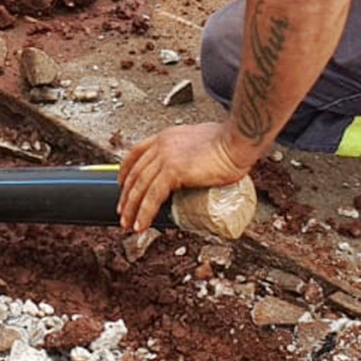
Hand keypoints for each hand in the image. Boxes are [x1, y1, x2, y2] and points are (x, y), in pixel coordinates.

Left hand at [117, 122, 254, 232]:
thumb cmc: (230, 144)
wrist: (238, 142)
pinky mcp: (173, 171)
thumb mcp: (204, 142)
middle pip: (135, 173)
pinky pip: (152, 196)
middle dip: (126, 196)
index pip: (136, 153)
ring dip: (132, 209)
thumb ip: (196, 151)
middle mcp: (162, 145)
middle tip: (123, 213)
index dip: (126, 171)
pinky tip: (141, 224)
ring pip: (140, 187)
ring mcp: (166, 157)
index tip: (122, 185)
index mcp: (167, 137)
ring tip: (129, 224)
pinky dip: (144, 212)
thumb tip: (199, 166)